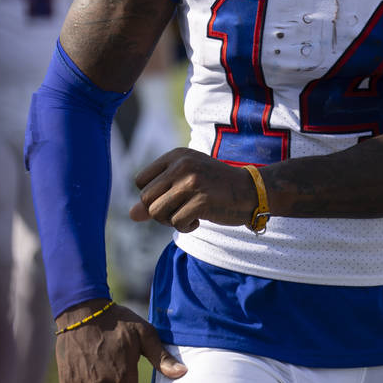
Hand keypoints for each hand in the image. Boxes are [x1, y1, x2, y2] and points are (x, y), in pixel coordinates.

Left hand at [130, 147, 256, 230]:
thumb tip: (131, 215)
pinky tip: (199, 220)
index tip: (170, 199)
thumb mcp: (185, 184)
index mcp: (176, 156)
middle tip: (178, 212)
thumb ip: (158, 196)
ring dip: (170, 221)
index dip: (151, 197)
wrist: (251, 191)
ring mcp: (192, 182)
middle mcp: (181, 165)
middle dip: (158, 213)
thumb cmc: (215, 188)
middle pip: (146, 199)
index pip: (140, 181)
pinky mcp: (202, 200)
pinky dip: (186, 227)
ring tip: (188, 215)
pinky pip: (176, 222)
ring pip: (157, 213)